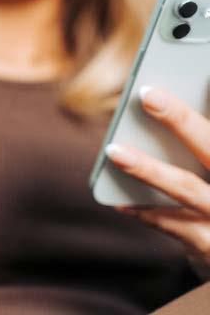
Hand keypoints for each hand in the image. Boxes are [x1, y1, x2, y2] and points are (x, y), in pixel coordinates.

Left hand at [105, 85, 209, 266]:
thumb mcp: (208, 160)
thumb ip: (195, 139)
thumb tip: (173, 92)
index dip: (201, 101)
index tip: (198, 69)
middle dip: (180, 120)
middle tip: (147, 95)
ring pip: (187, 188)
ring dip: (148, 168)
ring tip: (114, 151)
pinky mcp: (209, 245)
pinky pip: (172, 225)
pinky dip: (143, 210)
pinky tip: (118, 198)